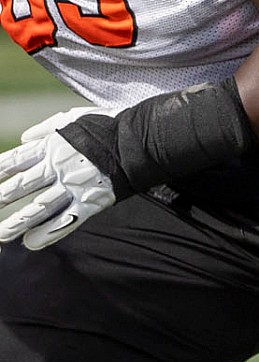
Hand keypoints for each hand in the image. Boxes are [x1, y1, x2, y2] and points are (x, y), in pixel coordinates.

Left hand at [0, 108, 117, 249]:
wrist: (142, 139)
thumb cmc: (110, 125)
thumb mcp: (74, 118)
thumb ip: (46, 128)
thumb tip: (24, 137)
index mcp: (51, 146)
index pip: (14, 161)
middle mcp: (58, 167)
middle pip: (21, 186)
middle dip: (0, 199)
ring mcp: (74, 185)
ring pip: (38, 208)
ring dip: (16, 223)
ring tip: (0, 235)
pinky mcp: (93, 201)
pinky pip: (67, 220)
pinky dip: (48, 233)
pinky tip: (31, 243)